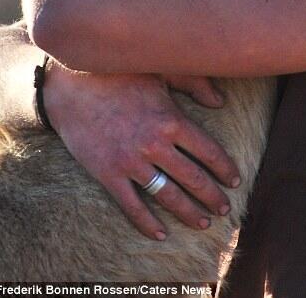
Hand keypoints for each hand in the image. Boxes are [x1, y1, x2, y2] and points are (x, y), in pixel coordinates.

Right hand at [43, 61, 239, 239]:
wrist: (71, 85)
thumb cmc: (119, 73)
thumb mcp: (160, 72)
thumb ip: (194, 83)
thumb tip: (221, 101)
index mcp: (171, 120)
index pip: (208, 151)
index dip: (225, 169)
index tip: (235, 181)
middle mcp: (155, 144)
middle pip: (193, 178)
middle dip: (212, 196)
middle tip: (224, 208)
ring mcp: (131, 162)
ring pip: (168, 196)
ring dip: (188, 213)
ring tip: (203, 223)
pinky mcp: (108, 174)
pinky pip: (132, 205)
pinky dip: (147, 223)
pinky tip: (160, 233)